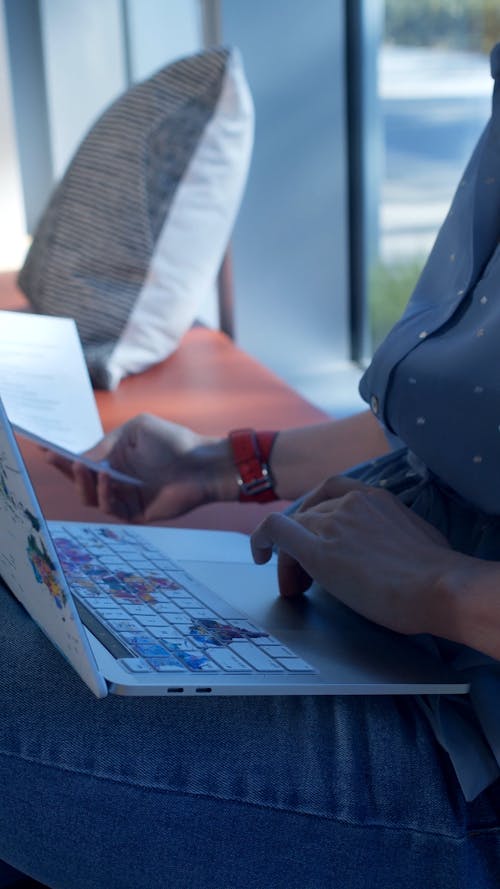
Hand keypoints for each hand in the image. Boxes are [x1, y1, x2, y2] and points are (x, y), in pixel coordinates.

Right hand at [48, 413, 237, 521]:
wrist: (202, 463)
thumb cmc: (173, 441)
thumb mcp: (136, 430)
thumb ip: (107, 444)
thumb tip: (82, 458)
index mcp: (113, 459)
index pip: (81, 461)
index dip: (61, 457)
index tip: (44, 449)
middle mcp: (116, 480)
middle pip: (80, 481)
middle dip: (65, 470)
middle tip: (56, 459)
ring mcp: (124, 497)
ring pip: (90, 497)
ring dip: (84, 482)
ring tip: (82, 466)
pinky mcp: (135, 513)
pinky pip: (110, 508)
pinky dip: (105, 493)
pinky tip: (107, 477)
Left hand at [251, 476, 455, 637]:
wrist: (439, 587)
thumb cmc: (438, 573)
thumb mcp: (418, 537)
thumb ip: (395, 534)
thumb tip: (391, 552)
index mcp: (376, 496)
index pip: (332, 495)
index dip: (318, 517)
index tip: (319, 540)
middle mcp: (350, 503)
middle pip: (309, 517)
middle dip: (302, 547)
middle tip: (304, 581)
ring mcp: (332, 524)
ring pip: (293, 528)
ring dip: (288, 558)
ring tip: (295, 588)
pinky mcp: (317, 551)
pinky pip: (275, 531)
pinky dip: (260, 539)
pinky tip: (259, 557)